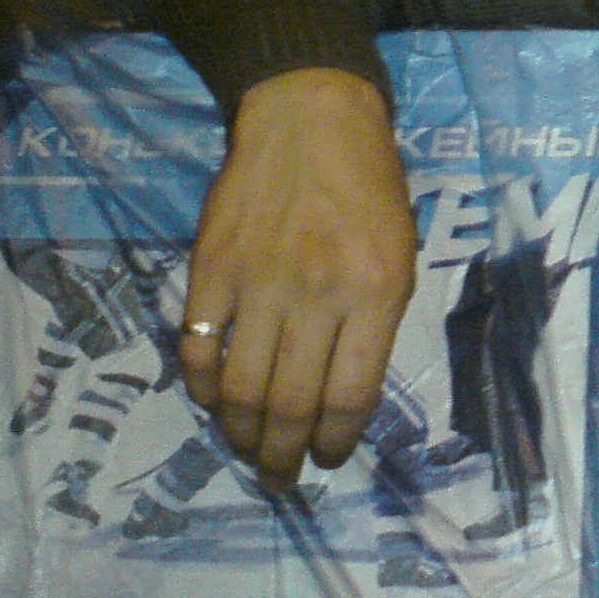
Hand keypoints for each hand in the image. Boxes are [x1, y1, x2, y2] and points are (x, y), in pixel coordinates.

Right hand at [180, 68, 415, 488]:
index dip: (336, 442)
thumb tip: (341, 398)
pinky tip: (213, 399)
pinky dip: (203, 385)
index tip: (327, 460)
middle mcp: (317, 294)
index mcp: (376, 293)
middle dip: (282, 455)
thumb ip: (373, 325)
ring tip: (246, 450)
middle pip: (289, 404)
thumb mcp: (399, 256)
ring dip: (239, 433)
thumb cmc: (369, 189)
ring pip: (239, 388)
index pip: (350, 396)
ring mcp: (258, 282)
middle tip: (279, 477)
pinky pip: (199, 346)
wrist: (310, 120)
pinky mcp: (211, 267)